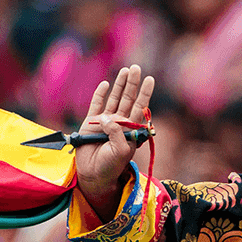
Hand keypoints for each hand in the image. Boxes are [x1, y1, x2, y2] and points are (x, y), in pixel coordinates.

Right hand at [76, 65, 154, 221]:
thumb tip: (108, 117)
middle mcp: (120, 122)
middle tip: (136, 67)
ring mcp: (105, 121)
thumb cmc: (111, 166)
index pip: (140, 107)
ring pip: (114, 98)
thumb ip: (117, 133)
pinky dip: (100, 94)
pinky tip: (106, 84)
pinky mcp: (90, 122)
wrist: (93, 174)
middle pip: (128, 98)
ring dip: (119, 85)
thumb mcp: (121, 151)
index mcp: (131, 129)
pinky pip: (96, 105)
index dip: (144, 93)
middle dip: (132, 83)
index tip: (150, 79)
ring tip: (125, 70)